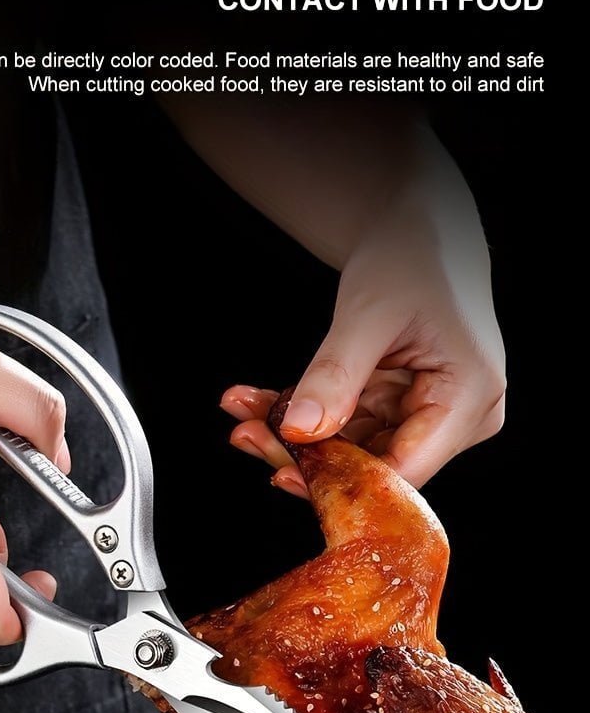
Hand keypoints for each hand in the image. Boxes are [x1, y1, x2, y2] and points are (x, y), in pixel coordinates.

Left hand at [221, 180, 505, 492]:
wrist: (420, 231)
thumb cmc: (411, 255)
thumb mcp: (369, 313)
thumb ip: (335, 375)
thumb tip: (299, 432)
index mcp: (470, 397)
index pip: (404, 471)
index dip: (343, 481)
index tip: (281, 472)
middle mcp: (461, 417)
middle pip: (374, 464)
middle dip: (304, 452)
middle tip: (244, 433)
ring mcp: (432, 415)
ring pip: (354, 449)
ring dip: (294, 434)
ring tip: (242, 408)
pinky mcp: (405, 409)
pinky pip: (349, 427)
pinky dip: (305, 414)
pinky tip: (260, 402)